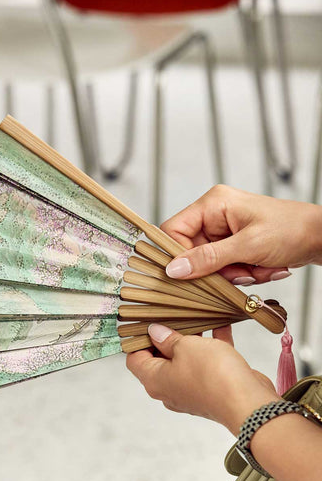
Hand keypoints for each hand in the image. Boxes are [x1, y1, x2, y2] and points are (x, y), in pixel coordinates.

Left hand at [126, 324, 280, 434]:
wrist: (249, 403)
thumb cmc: (213, 376)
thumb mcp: (186, 347)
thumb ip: (169, 338)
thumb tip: (155, 333)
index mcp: (155, 380)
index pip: (135, 360)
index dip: (138, 340)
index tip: (146, 322)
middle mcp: (170, 388)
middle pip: (160, 359)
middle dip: (167, 336)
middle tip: (172, 315)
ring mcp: (191, 390)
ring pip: (186, 360)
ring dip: (191, 339)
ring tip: (196, 317)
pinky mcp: (212, 388)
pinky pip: (208, 363)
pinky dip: (212, 346)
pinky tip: (220, 324)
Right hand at [161, 185, 321, 284]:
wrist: (320, 237)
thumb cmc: (291, 229)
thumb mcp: (248, 245)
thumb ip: (208, 258)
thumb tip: (174, 269)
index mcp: (212, 204)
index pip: (173, 231)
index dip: (177, 256)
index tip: (190, 275)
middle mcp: (214, 216)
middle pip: (191, 253)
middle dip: (216, 270)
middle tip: (239, 272)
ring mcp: (224, 232)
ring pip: (209, 266)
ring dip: (233, 274)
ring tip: (256, 268)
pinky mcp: (233, 246)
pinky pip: (224, 269)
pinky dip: (242, 274)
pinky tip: (261, 268)